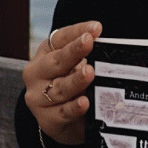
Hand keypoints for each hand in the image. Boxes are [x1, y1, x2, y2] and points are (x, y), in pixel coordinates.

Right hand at [23, 20, 101, 144]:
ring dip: (75, 80)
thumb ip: (89, 54)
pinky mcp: (47, 119)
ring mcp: (38, 97)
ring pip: (59, 88)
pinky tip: (84, 102)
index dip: (78, 31)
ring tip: (89, 72)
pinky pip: (62, 113)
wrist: (65, 119)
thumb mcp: (78, 64)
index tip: (96, 28)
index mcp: (46, 54)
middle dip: (73, 51)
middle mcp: (37, 74)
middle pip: (57, 61)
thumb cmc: (74, 84)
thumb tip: (110, 47)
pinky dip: (74, 108)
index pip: (60, 38)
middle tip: (88, 42)